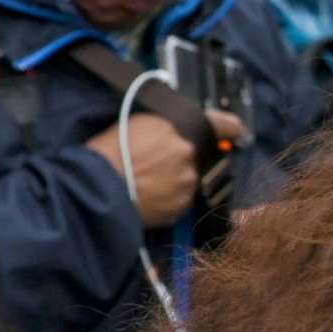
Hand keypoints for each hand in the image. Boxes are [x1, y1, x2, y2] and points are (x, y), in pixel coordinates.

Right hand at [90, 108, 240, 227]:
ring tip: (147, 184)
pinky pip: (182, 200)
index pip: (217, 125)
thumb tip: (172, 133)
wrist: (96, 188)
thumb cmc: (104, 154)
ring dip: (176, 181)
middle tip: (155, 166)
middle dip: (183, 161)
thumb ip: (160, 128)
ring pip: (190, 180)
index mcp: (175, 129)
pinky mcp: (182, 207)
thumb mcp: (131, 125)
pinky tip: (148, 197)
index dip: (228, 127)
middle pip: (197, 157)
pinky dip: (170, 200)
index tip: (236, 131)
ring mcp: (187, 182)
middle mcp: (187, 153)